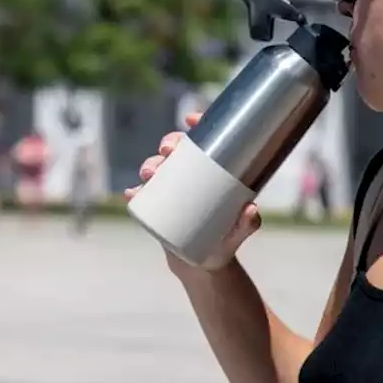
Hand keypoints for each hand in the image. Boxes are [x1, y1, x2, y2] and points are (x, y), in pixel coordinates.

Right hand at [123, 111, 262, 273]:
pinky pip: (142, 195)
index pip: (203, 140)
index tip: (191, 119)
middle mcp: (188, 175)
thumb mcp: (239, 232)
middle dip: (168, 143)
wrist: (203, 263)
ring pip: (156, 167)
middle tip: (167, 152)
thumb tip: (250, 208)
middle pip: (175, 149)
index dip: (197, 123)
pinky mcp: (156, 206)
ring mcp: (169, 190)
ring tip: (150, 175)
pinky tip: (132, 194)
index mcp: (209, 171)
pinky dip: (135, 193)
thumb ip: (248, 223)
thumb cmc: (224, 241)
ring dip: (149, 165)